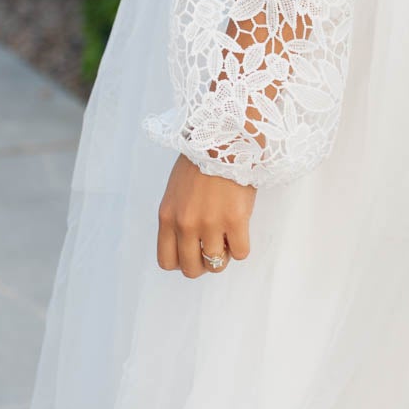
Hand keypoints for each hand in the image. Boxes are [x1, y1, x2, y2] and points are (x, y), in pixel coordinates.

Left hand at [157, 153, 255, 278]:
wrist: (222, 139)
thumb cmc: (200, 160)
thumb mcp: (176, 192)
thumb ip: (177, 217)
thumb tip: (188, 241)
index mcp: (167, 217)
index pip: (167, 261)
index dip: (182, 262)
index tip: (193, 252)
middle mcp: (186, 225)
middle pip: (191, 268)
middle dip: (203, 264)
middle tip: (213, 248)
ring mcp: (210, 224)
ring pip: (216, 264)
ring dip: (224, 255)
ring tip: (228, 237)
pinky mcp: (235, 220)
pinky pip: (240, 253)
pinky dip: (241, 247)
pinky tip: (240, 230)